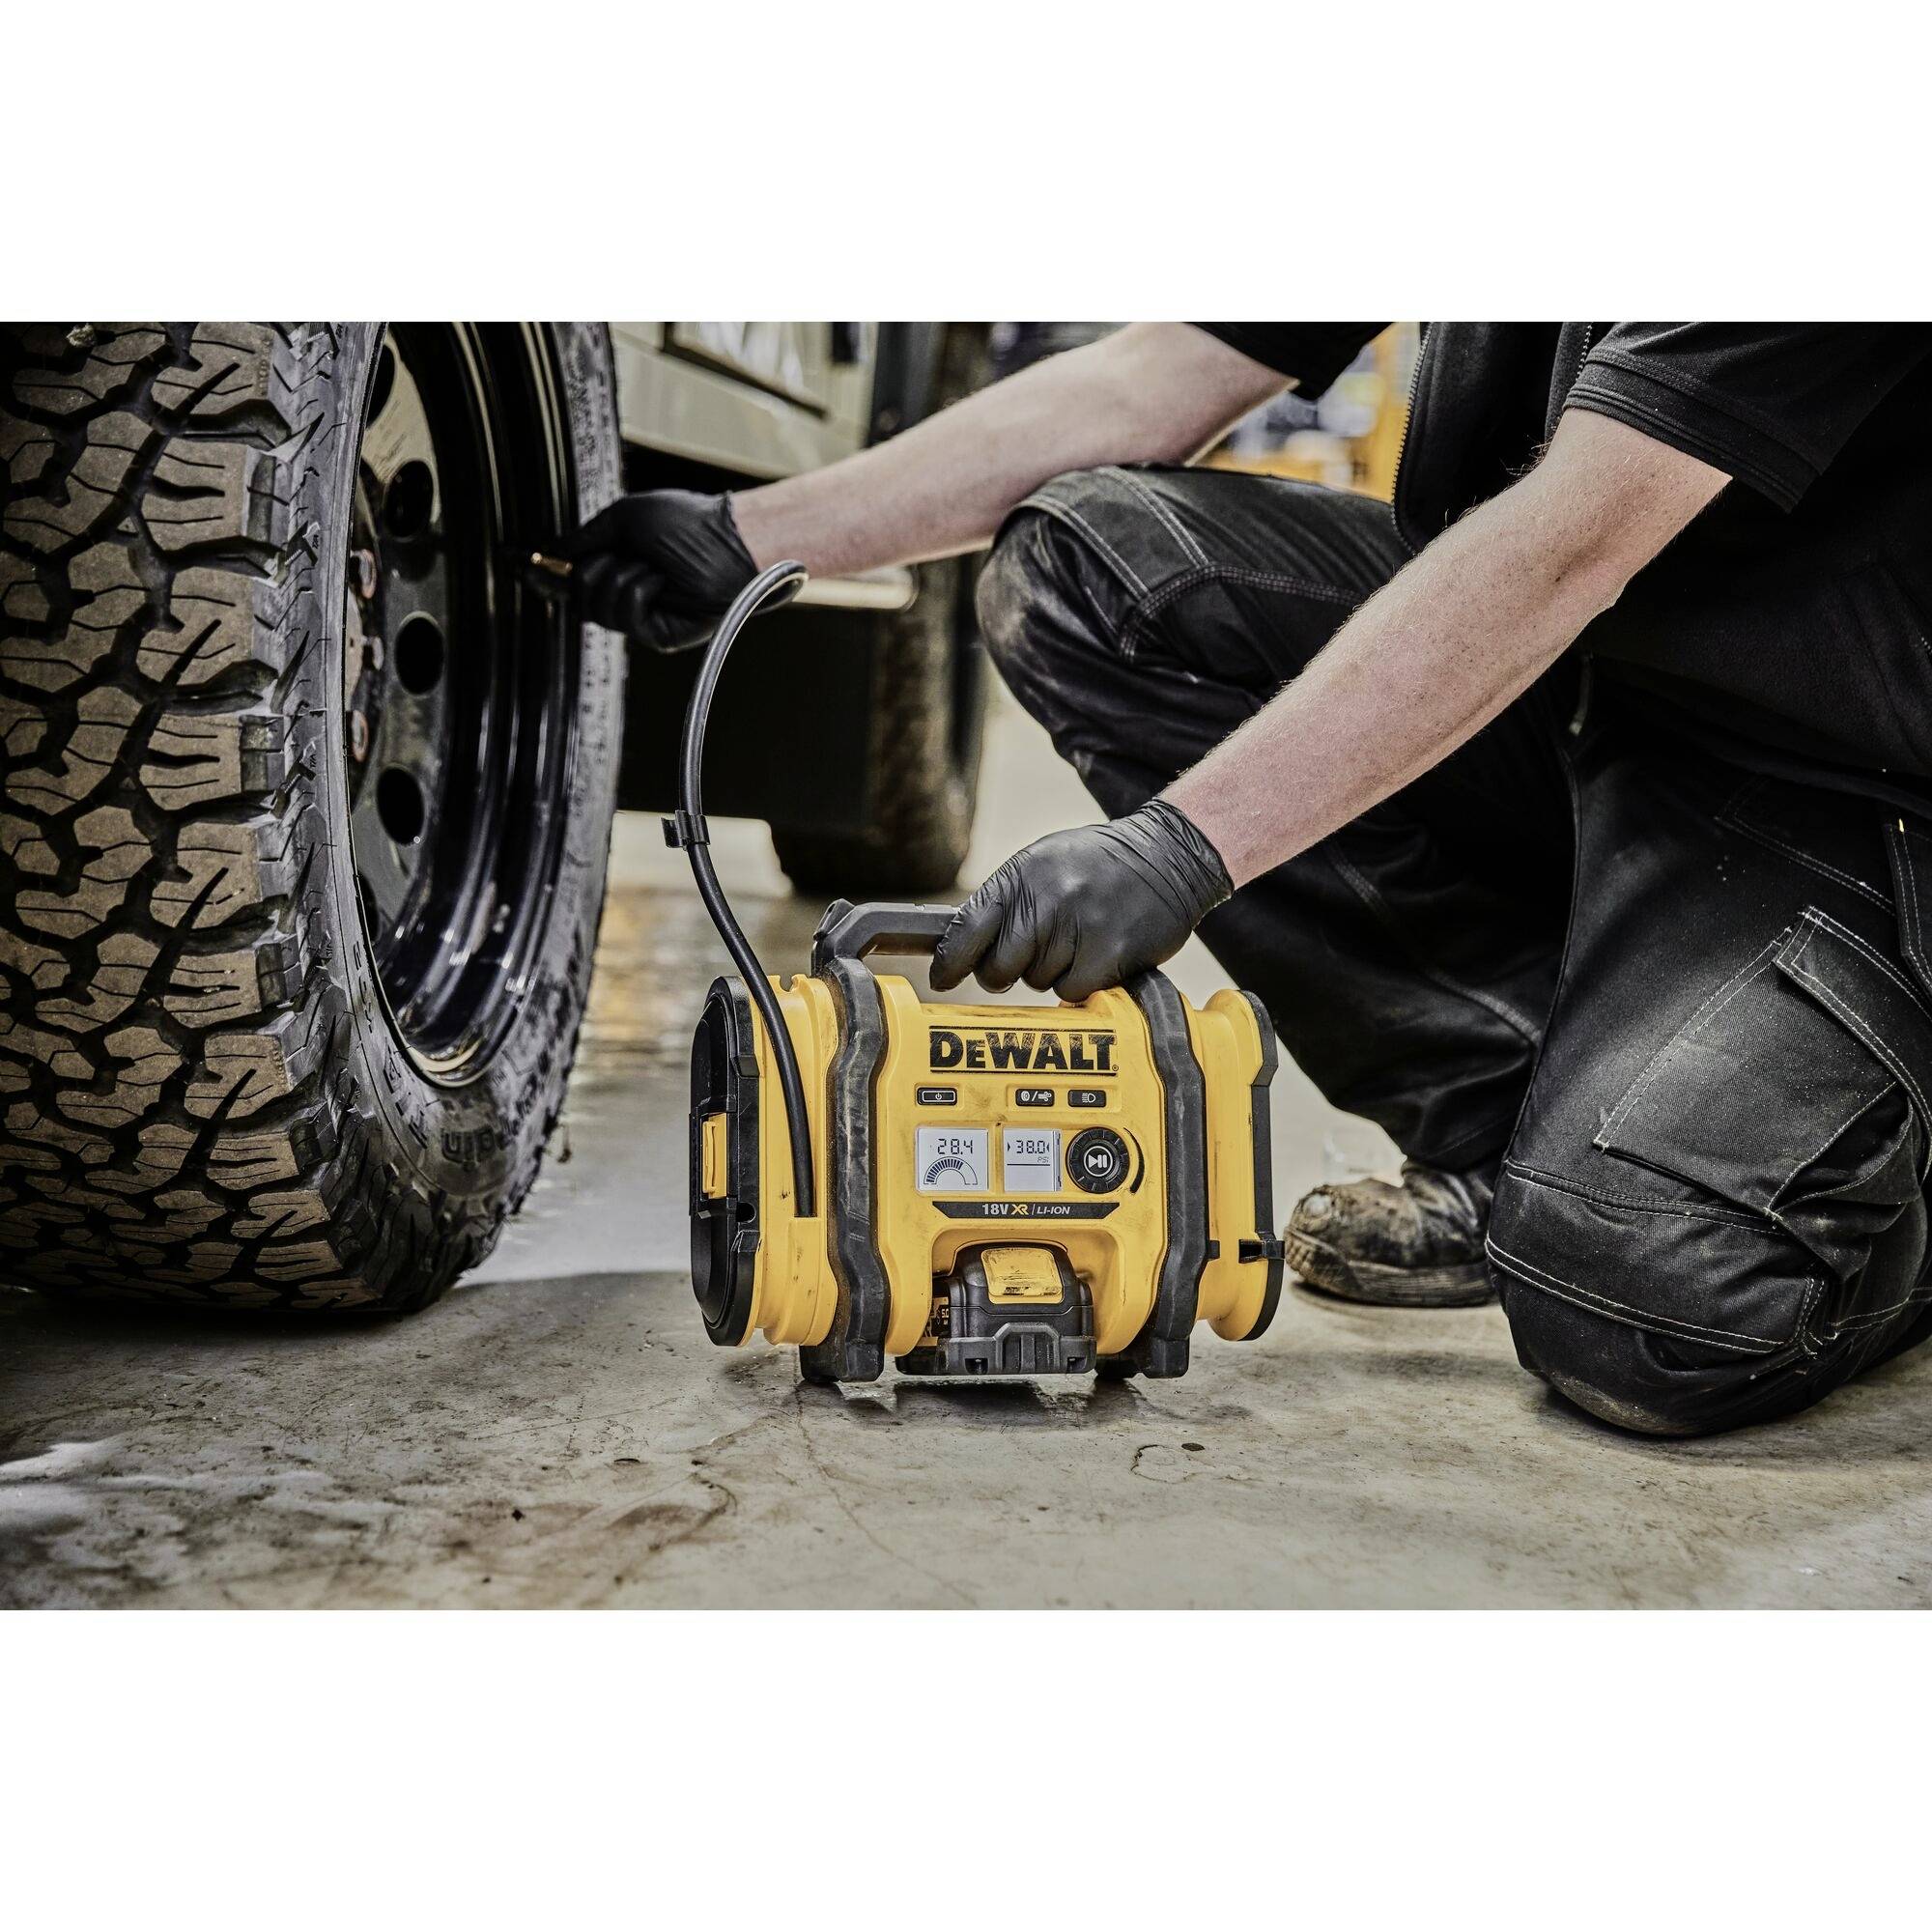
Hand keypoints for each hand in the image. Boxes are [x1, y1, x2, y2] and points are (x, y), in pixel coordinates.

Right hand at [555, 490, 757, 650]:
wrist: (729, 539)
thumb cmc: (688, 521)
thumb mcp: (625, 517)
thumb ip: (586, 537)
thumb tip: (554, 551)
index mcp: (619, 564)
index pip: (573, 580)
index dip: (551, 575)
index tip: (527, 566)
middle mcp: (628, 593)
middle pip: (577, 597)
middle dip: (592, 570)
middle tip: (624, 555)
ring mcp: (644, 617)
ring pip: (597, 609)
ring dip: (620, 578)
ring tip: (653, 567)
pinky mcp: (659, 635)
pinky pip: (624, 617)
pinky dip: (637, 591)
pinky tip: (661, 581)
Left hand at [930, 800, 1232, 1001]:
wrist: (1168, 856)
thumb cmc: (1099, 864)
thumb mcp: (1044, 863)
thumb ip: (1007, 901)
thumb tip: (964, 946)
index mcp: (1022, 875)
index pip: (967, 928)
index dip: (950, 961)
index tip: (942, 977)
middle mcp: (1046, 900)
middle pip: (998, 968)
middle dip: (1005, 973)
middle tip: (1026, 960)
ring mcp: (1078, 927)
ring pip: (1037, 982)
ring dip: (1050, 973)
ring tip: (1076, 941)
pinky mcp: (1110, 953)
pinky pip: (1072, 991)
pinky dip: (1080, 982)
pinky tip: (1096, 954)